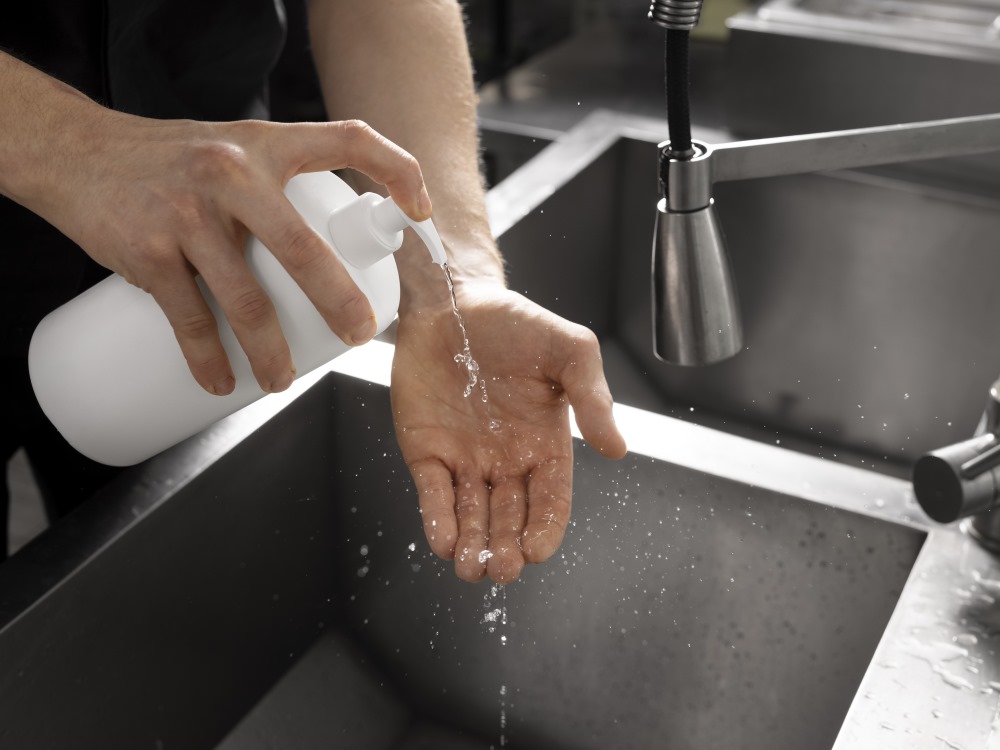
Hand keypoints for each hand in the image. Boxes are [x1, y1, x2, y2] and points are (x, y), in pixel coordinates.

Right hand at [26, 108, 429, 394]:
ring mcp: (187, 215)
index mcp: (265, 145)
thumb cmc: (172, 162)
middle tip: (357, 337)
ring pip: (246, 299)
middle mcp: (231, 173)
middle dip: (339, 301)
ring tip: (282, 382)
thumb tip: (334, 254)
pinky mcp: (146, 251)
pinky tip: (219, 383)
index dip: (397, 171)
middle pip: (303, 247)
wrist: (78, 155)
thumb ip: (279, 187)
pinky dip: (208, 359)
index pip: (349, 139)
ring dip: (270, 353)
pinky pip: (188, 319)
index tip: (418, 212)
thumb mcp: (233, 150)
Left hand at [391, 283, 627, 583]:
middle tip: (501, 567)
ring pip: (471, 515)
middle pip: (510, 517)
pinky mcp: (427, 451)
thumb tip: (617, 448)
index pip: (550, 498)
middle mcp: (506, 458)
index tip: (537, 550)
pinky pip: (434, 494)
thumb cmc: (515, 322)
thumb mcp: (569, 349)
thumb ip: (593, 396)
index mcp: (545, 442)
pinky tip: (443, 541)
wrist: (454, 300)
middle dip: (506, 547)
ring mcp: (465, 457)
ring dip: (473, 544)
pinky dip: (438, 520)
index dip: (545, 527)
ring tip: (471, 566)